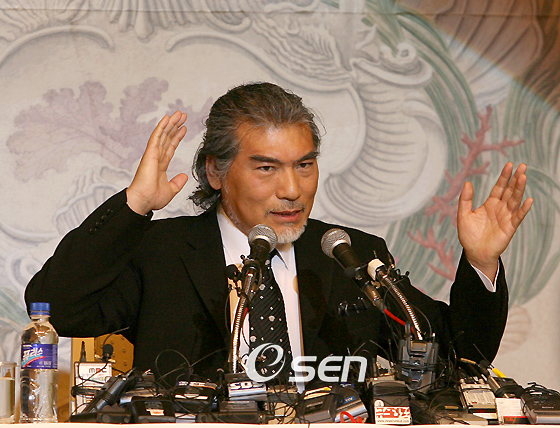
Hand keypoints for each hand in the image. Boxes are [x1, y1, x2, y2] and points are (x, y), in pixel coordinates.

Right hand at [126, 111, 187, 214]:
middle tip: (183, 115)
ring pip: (163, 135)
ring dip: (170, 123)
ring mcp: (152, 154)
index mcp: (161, 165)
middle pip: (167, 138)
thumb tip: (184, 176)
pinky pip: (156, 137)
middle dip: (175, 126)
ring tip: (179, 114)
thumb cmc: (152, 198)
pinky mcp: (149, 153)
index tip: (183, 129)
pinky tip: (167, 118)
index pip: (170, 147)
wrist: (143, 201)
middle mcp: (156, 157)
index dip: (177, 137)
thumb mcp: (171, 190)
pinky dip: (161, 127)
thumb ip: (177, 182)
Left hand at [457, 162, 532, 278]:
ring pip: (515, 200)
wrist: (474, 253)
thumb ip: (465, 199)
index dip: (504, 177)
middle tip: (522, 166)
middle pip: (510, 191)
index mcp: (490, 204)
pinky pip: (518, 216)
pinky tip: (528, 200)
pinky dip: (523, 209)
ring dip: (520, 189)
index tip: (510, 164)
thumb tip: (467, 183)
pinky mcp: (509, 228)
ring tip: (523, 176)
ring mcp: (506, 217)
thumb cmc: (469, 235)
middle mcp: (500, 208)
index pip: (499, 187)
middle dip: (515, 179)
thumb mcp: (463, 214)